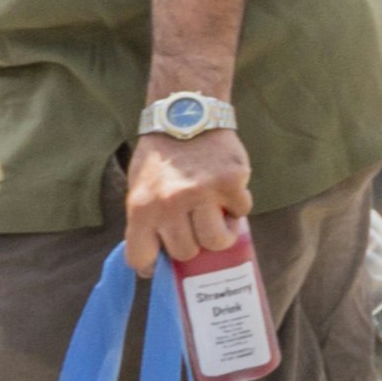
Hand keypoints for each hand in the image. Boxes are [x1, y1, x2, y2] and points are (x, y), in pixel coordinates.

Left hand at [121, 118, 249, 275]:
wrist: (186, 116)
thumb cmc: (161, 159)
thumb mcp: (140, 189)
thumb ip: (147, 223)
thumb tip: (155, 262)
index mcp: (141, 207)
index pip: (141, 257)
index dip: (152, 264)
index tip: (160, 261)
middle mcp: (170, 203)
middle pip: (186, 252)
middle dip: (192, 244)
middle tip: (194, 228)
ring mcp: (202, 194)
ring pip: (217, 241)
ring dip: (220, 233)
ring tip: (218, 218)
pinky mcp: (230, 183)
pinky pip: (242, 212)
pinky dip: (237, 206)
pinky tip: (228, 193)